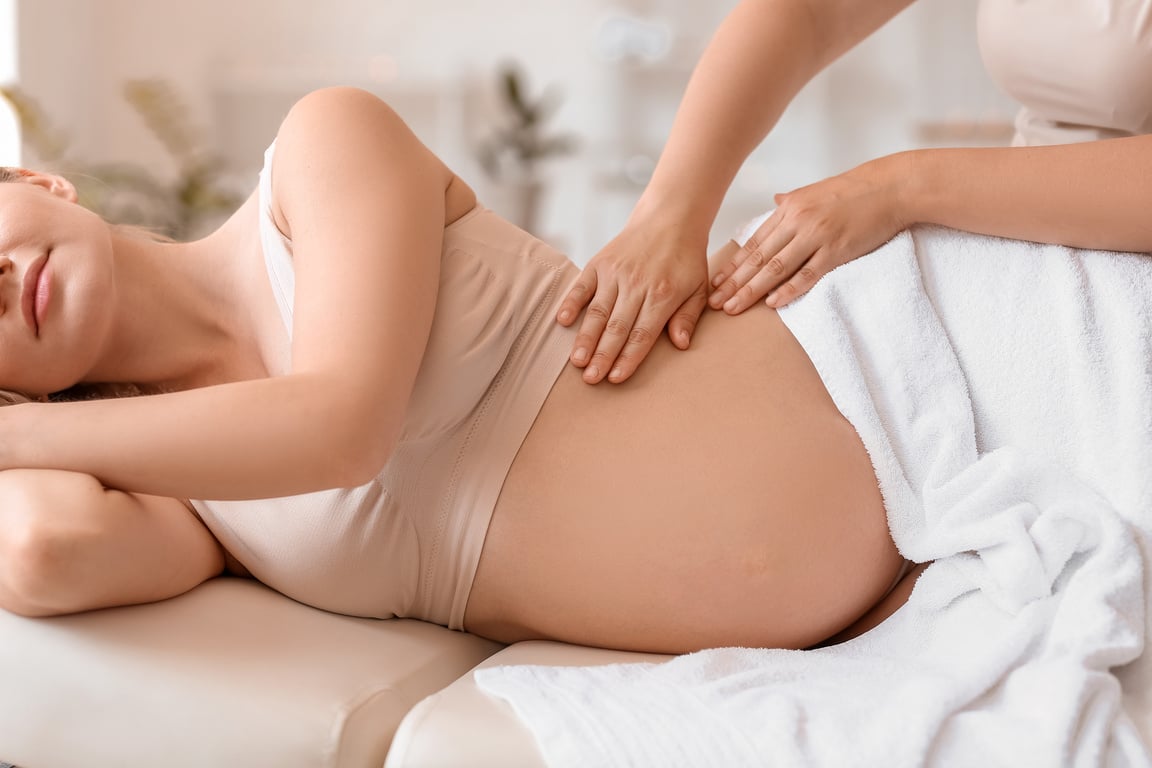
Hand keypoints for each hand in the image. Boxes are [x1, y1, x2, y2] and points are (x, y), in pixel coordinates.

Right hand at [556, 219, 709, 383]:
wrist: (670, 218)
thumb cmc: (686, 259)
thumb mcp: (698, 288)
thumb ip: (688, 317)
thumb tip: (681, 344)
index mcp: (662, 294)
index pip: (642, 334)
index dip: (628, 358)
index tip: (616, 378)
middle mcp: (636, 284)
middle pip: (617, 327)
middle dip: (603, 355)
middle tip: (591, 379)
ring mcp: (615, 273)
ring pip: (597, 311)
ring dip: (586, 338)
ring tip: (577, 361)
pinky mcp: (599, 262)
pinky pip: (582, 286)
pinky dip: (570, 302)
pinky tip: (561, 321)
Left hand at [708, 157, 907, 312]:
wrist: (891, 186)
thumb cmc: (854, 191)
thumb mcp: (815, 191)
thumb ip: (791, 201)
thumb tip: (773, 200)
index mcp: (790, 208)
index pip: (755, 242)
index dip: (734, 265)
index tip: (715, 282)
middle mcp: (798, 222)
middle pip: (759, 258)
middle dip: (734, 282)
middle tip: (715, 302)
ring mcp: (817, 236)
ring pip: (777, 268)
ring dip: (752, 290)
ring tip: (733, 307)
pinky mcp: (837, 250)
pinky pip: (808, 274)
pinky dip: (789, 289)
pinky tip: (772, 303)